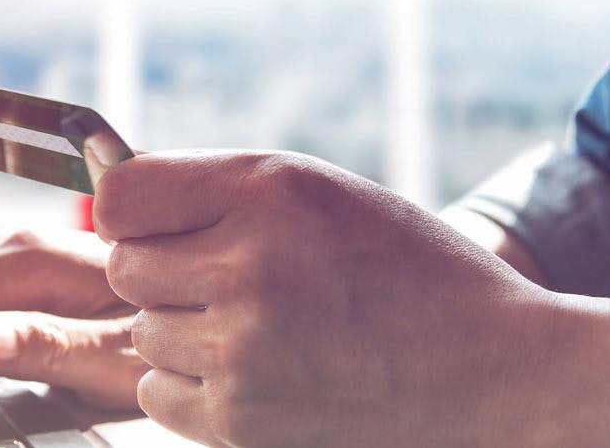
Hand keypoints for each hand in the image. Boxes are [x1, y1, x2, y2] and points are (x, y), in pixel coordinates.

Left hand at [95, 150, 609, 446]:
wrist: (495, 374)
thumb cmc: (407, 271)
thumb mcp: (324, 193)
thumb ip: (222, 189)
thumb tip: (114, 202)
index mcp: (269, 194)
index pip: (119, 197)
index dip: (136, 211)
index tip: (165, 223)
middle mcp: (248, 267)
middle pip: (123, 266)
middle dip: (163, 271)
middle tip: (228, 279)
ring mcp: (242, 351)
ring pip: (142, 332)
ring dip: (181, 330)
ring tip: (261, 328)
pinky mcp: (240, 420)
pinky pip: (158, 393)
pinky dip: (192, 385)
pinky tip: (256, 371)